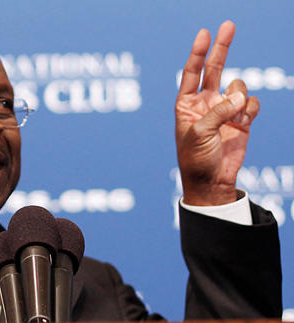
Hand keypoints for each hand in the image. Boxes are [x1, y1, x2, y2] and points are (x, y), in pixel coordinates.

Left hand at [175, 21, 259, 205]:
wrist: (212, 181)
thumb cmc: (196, 158)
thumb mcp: (199, 133)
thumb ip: (218, 111)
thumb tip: (239, 95)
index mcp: (187, 104)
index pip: (191, 72)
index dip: (198, 52)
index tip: (203, 33)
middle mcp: (205, 102)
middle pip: (214, 68)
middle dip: (221, 48)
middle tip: (227, 25)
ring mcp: (224, 109)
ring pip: (238, 87)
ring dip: (239, 97)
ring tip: (233, 116)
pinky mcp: (242, 119)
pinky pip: (251, 103)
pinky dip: (249, 110)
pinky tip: (243, 123)